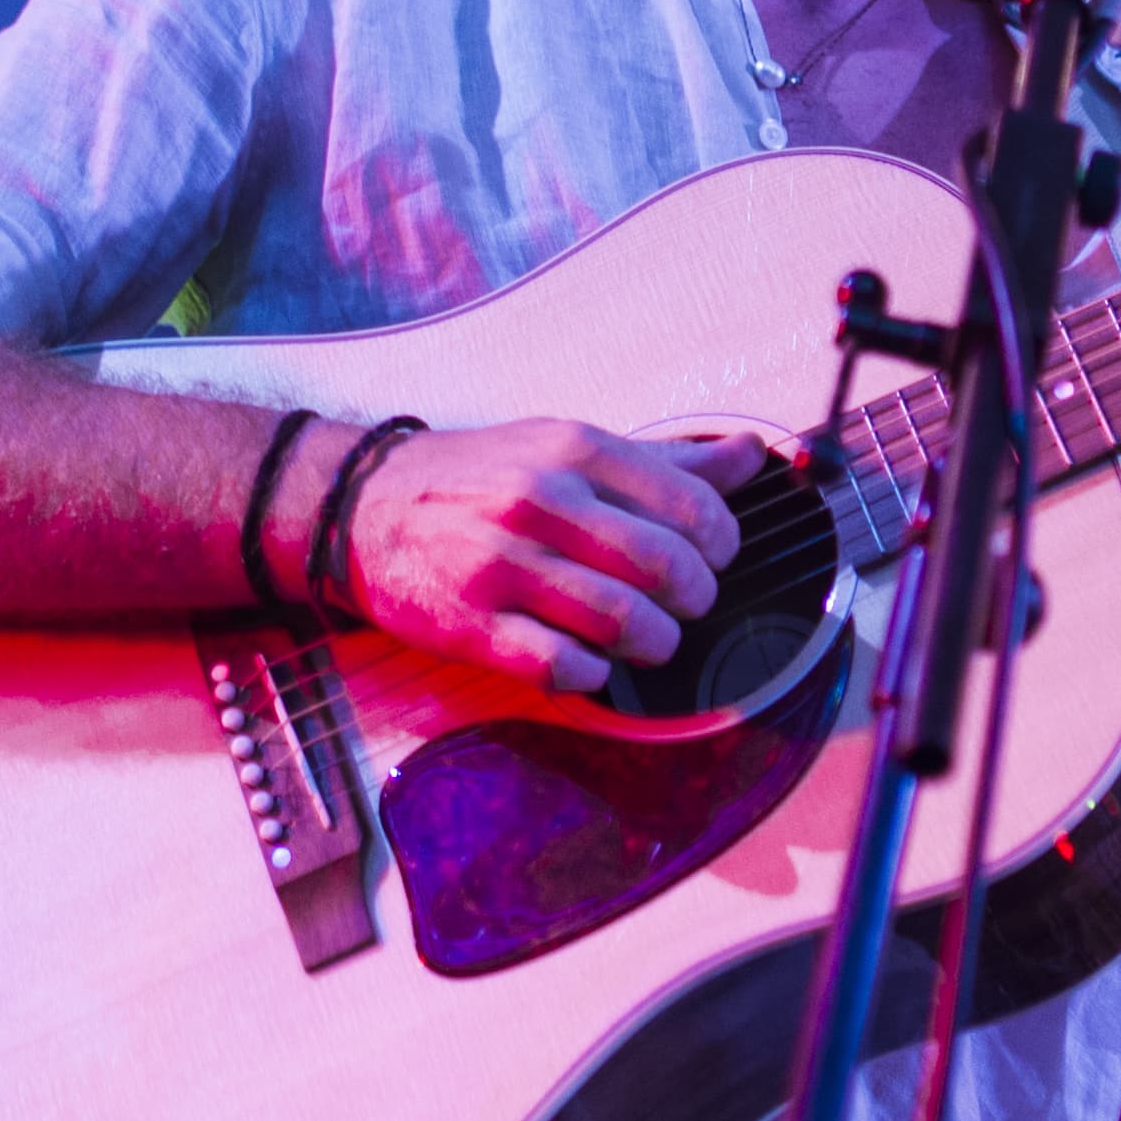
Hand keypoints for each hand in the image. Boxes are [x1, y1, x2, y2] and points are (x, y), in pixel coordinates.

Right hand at [338, 422, 770, 693]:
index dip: (720, 546)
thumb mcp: (568, 447)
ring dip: (653, 642)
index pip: (694, 508)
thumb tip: (754, 454)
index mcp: (576, 451)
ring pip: (624, 623)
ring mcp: (503, 566)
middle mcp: (540, 502)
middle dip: (694, 599)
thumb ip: (665, 461)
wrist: (366, 508)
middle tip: (682, 604)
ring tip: (646, 637)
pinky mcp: (474, 625)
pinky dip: (594, 673)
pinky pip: (564, 666)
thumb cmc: (482, 478)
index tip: (711, 557)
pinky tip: (590, 659)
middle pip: (667, 570)